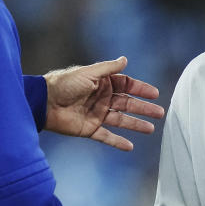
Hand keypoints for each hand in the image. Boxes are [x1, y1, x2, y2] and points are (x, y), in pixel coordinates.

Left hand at [43, 56, 164, 150]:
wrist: (44, 103)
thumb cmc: (64, 84)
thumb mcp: (89, 73)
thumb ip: (108, 68)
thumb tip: (125, 59)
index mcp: (102, 83)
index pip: (126, 85)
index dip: (140, 89)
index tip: (155, 93)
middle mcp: (102, 98)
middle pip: (127, 104)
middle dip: (143, 108)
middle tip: (160, 113)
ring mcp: (97, 114)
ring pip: (121, 120)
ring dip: (135, 124)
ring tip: (151, 129)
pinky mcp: (90, 129)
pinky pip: (107, 136)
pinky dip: (118, 142)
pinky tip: (130, 146)